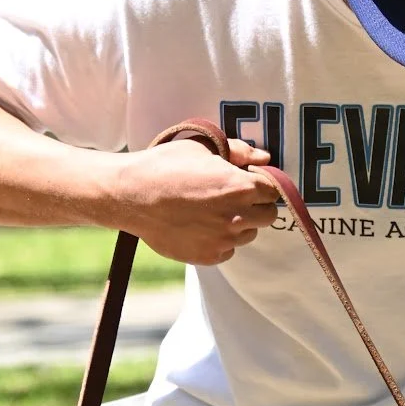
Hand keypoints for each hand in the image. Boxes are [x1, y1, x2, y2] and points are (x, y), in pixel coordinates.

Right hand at [110, 136, 280, 264]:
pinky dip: (220, 240)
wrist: (130, 196)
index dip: (262, 184)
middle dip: (256, 205)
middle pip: (268, 215)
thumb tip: (265, 159)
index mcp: (241, 187)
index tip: (247, 181)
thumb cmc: (165, 166)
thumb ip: (239, 153)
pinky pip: (228, 250)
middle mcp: (238, 217)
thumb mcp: (203, 148)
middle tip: (231, 196)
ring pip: (249, 234)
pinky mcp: (209, 257)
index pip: (274, 191)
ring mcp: (224, 240)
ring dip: (239, 224)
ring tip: (210, 210)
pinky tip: (199, 226)